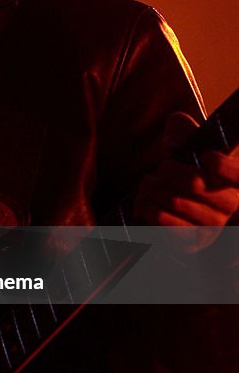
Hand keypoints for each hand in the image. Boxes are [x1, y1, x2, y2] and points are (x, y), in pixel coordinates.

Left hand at [134, 112, 238, 249]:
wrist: (177, 208)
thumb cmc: (187, 171)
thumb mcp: (190, 148)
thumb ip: (184, 132)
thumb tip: (176, 129)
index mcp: (236, 179)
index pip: (238, 174)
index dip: (223, 166)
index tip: (207, 157)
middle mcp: (230, 204)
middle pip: (195, 183)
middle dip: (167, 170)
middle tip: (159, 169)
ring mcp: (212, 227)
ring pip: (175, 202)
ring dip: (152, 189)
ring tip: (146, 184)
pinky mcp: (192, 243)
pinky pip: (165, 225)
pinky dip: (148, 209)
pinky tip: (143, 202)